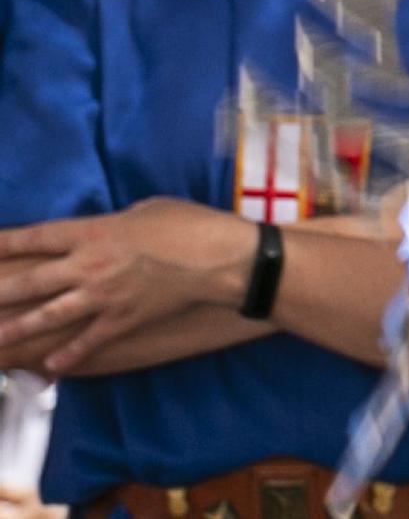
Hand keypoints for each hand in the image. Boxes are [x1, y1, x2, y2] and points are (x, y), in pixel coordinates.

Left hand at [0, 199, 255, 374]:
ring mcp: (104, 296)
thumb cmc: (190, 224)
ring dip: (18, 329)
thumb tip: (109, 228)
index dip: (4, 242)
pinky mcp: (123, 319)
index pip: (36, 237)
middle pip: (31, 281)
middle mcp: (89, 265)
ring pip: (48, 316)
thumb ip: (116, 221)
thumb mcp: (148, 208)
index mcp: (94, 232)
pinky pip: (88, 340)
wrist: (221, 259)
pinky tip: (51, 366)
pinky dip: (69, 355)